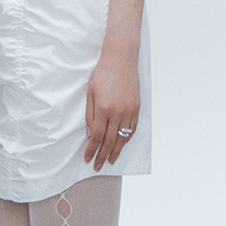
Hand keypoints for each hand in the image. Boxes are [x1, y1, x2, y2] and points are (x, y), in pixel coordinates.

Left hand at [84, 51, 139, 170]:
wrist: (121, 59)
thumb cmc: (103, 74)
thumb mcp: (90, 94)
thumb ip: (90, 115)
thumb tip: (90, 133)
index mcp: (103, 109)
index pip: (96, 136)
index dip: (92, 150)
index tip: (88, 158)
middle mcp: (117, 113)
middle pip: (109, 141)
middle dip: (103, 156)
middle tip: (98, 166)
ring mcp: (129, 111)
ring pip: (122, 138)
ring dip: (116, 151)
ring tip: (111, 160)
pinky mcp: (137, 108)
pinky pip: (132, 129)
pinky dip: (126, 139)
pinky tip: (121, 145)